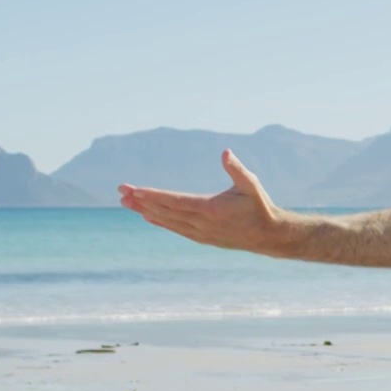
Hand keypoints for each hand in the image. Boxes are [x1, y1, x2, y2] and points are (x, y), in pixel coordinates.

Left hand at [118, 150, 281, 254]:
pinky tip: (148, 216)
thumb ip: (237, 169)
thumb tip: (225, 152)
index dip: (153, 195)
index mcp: (211, 209)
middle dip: (141, 201)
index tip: (135, 190)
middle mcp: (202, 224)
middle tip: (121, 192)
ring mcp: (201, 233)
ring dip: (146, 211)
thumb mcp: (252, 185)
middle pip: (165, 211)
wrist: (269, 236)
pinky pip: (175, 229)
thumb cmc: (260, 206)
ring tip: (126, 203)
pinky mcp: (202, 238)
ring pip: (167, 221)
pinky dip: (160, 221)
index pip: (175, 201)